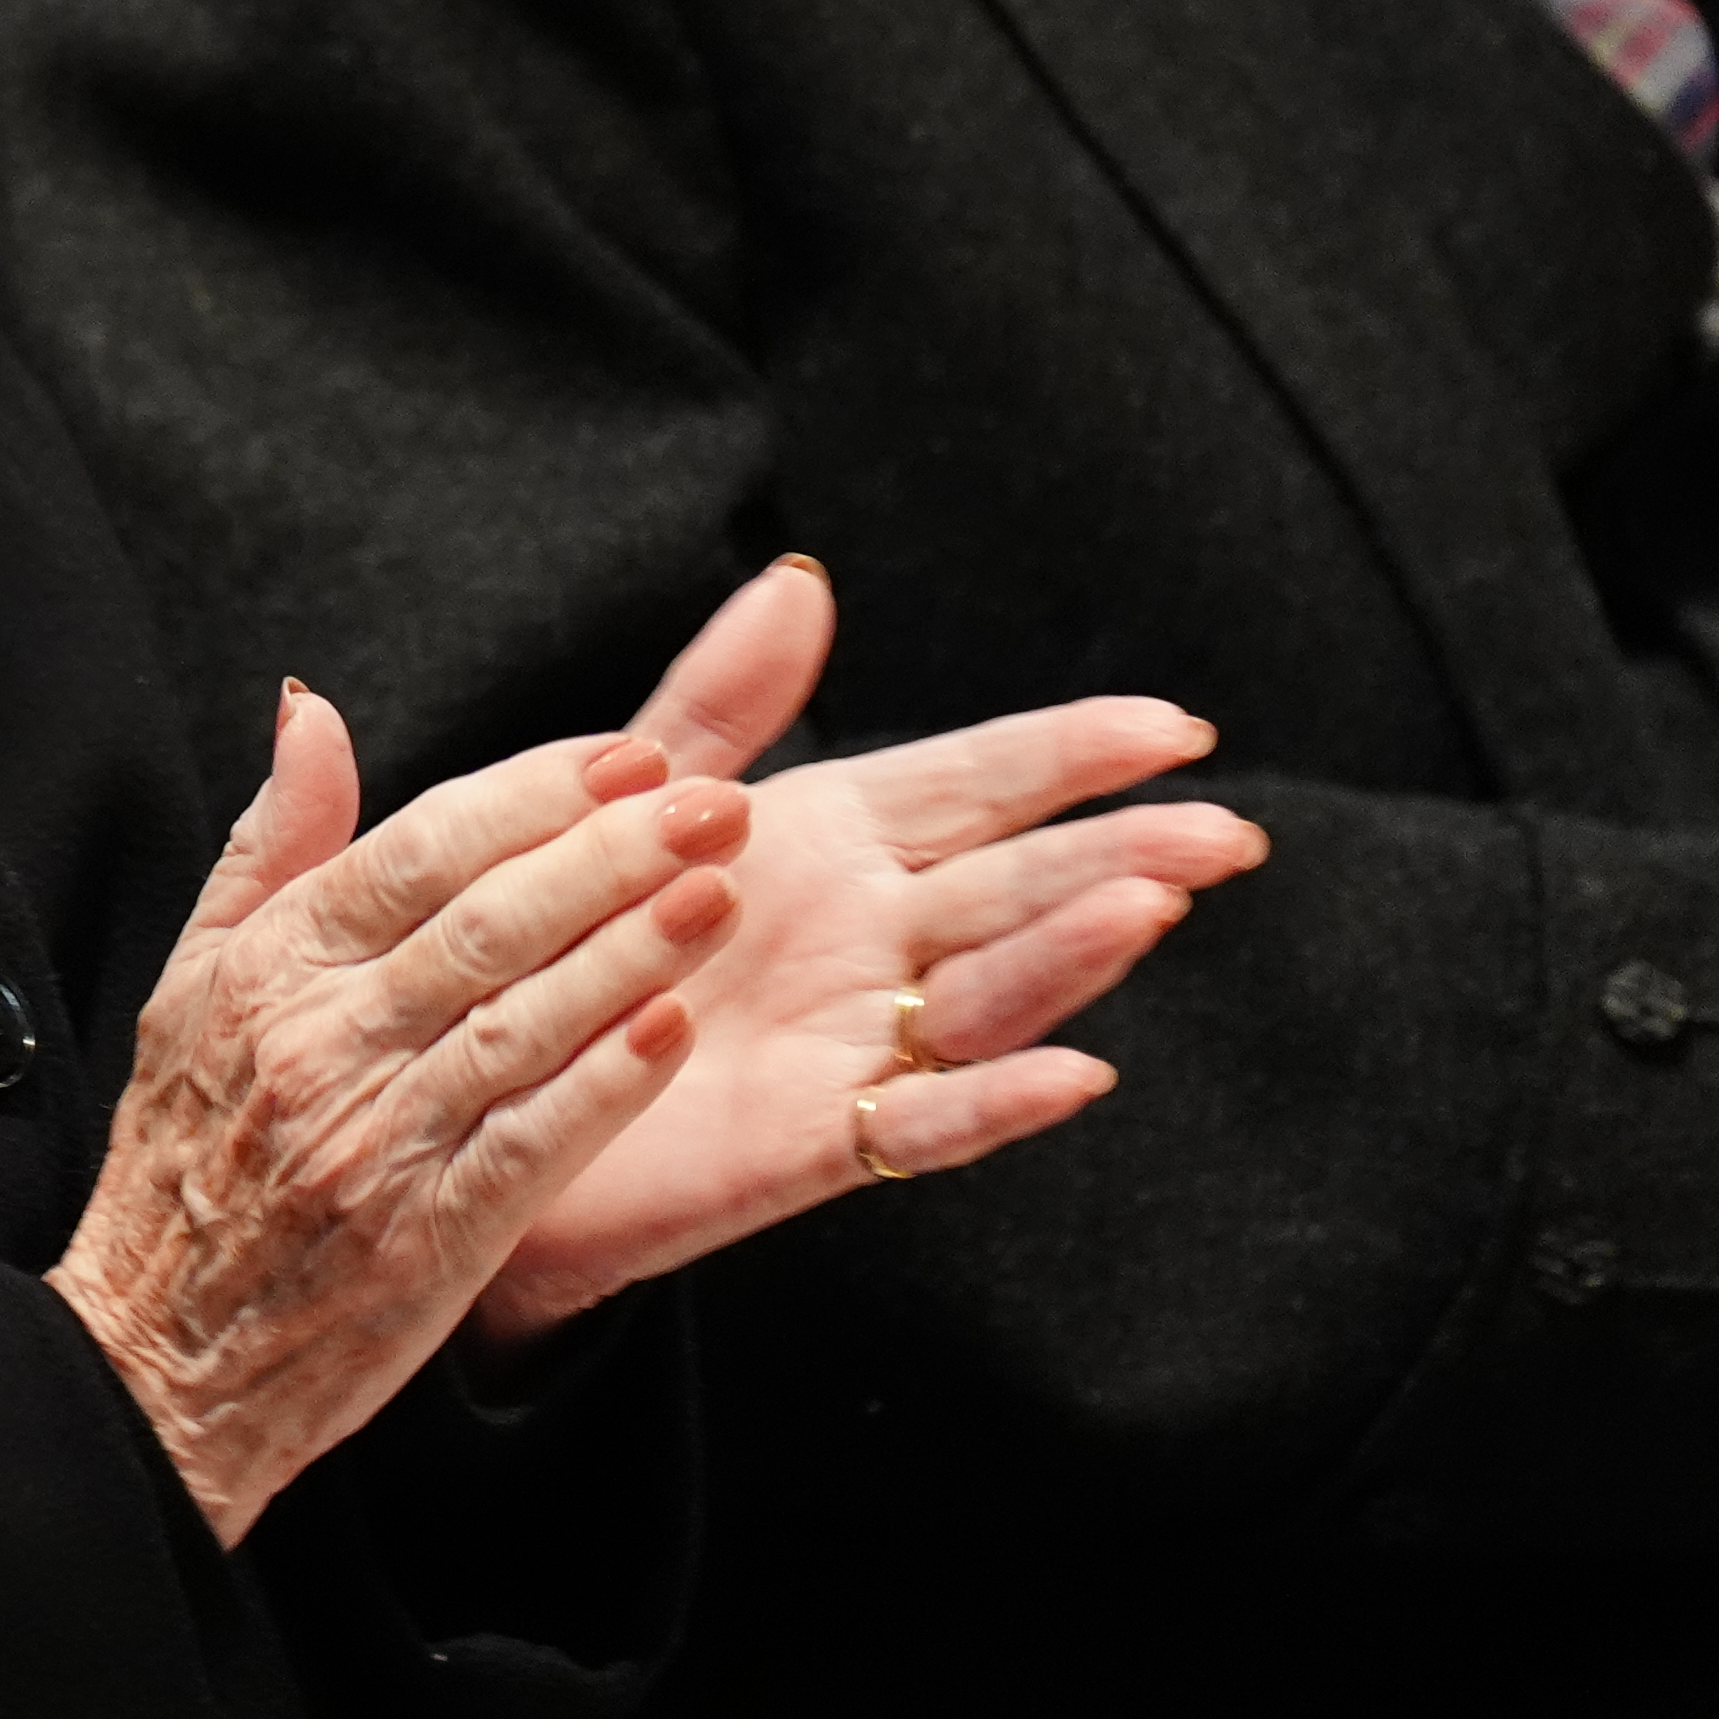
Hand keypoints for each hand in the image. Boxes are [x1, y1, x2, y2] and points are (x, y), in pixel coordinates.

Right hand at [51, 694, 750, 1540]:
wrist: (156, 1355)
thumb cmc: (183, 1158)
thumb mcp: (193, 983)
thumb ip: (268, 848)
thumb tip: (312, 716)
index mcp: (268, 971)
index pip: (415, 850)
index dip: (532, 795)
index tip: (630, 754)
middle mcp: (320, 1045)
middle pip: (486, 923)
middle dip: (613, 852)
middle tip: (719, 801)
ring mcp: (375, 1143)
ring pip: (522, 1022)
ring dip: (632, 950)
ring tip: (721, 889)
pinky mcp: (426, 1241)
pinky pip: (530, 1144)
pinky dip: (605, 1085)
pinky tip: (673, 1030)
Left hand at [471, 560, 1262, 1344]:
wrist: (494, 1096)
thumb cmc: (575, 937)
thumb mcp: (641, 797)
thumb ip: (724, 699)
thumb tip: (802, 579)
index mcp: (834, 840)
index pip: (979, 782)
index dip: (1074, 754)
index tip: (1176, 728)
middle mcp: (869, 937)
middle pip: (1018, 884)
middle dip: (1121, 853)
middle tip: (1223, 832)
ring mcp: (855, 1037)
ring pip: (991, 993)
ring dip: (1071, 956)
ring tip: (1149, 907)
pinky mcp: (814, 1138)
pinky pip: (922, 1119)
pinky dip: (996, 1101)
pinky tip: (1073, 1075)